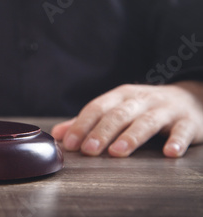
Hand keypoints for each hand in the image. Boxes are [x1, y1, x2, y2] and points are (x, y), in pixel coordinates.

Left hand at [51, 81, 202, 156]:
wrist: (191, 99)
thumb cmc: (145, 108)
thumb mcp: (117, 109)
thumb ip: (88, 122)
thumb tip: (58, 134)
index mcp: (121, 96)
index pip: (97, 108)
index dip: (82, 125)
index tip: (69, 144)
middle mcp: (141, 100)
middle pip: (118, 115)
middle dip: (102, 132)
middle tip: (89, 150)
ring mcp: (166, 109)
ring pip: (147, 122)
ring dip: (132, 136)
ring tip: (118, 151)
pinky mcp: (188, 121)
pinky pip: (182, 130)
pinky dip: (176, 141)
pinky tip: (169, 153)